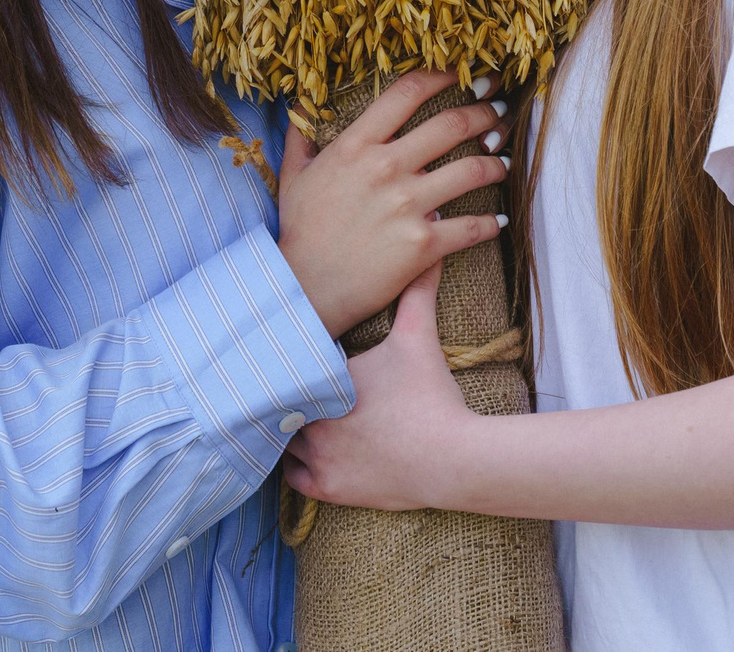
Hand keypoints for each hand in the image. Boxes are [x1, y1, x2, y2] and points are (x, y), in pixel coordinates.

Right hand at [276, 69, 507, 336]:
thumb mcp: (293, 175)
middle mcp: (386, 168)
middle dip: (483, 112)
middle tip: (498, 109)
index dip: (443, 75)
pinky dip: (493, 223)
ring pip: (472, 171)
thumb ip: (301, 135)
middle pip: (451, 124)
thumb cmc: (299, 230)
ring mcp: (408, 206)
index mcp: (356, 145)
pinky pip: (472, 227)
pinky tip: (501, 220)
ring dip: (496, 163)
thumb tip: (299, 101)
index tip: (464, 73)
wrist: (305, 288)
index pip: (407, 93)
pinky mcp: (424, 244)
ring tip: (503, 161)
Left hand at [284, 264, 479, 511]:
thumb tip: (432, 245)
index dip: (289, 361)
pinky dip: (294, 467)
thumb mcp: (419, 335)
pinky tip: (302, 454)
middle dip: (286, 394)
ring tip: (293, 418)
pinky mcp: (328, 488)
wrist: (453, 456)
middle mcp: (313, 418)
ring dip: (286, 430)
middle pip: (281, 402)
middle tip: (288, 386)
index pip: (289, 366)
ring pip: (281, 441)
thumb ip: (417, 291)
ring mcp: (318, 457)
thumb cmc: (432, 393)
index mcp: (325, 378)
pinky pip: (291, 478)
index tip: (293, 357)